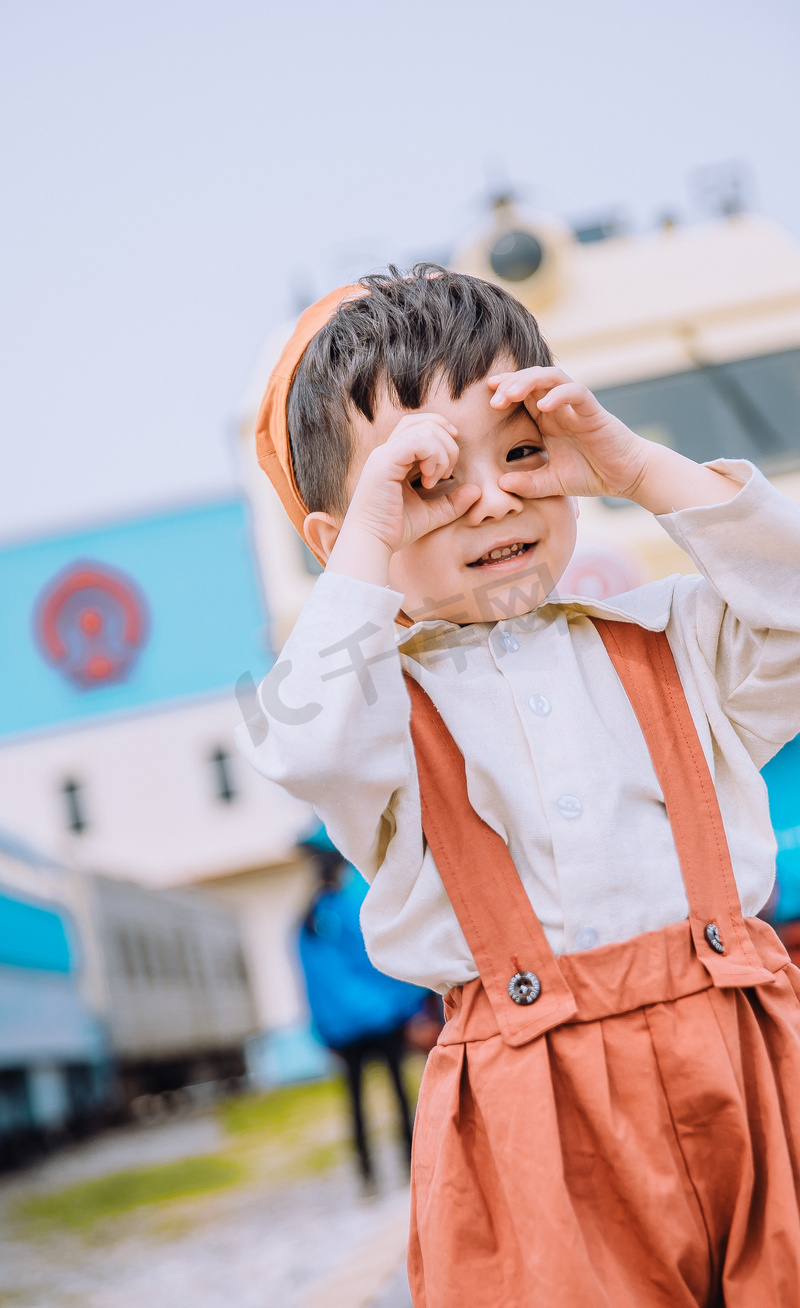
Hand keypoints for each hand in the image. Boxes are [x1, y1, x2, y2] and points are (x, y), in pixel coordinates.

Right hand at [340, 412, 479, 554]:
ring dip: (441, 453)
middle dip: (448, 444)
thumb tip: (476, 490)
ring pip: (424, 429)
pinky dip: (432, 457)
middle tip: (446, 474)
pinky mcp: (384, 463)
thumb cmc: (394, 529)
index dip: (442, 432)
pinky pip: (417, 442)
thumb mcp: (431, 514)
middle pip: (424, 421)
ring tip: (435, 479)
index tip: (452, 460)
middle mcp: (387, 451)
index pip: (419, 425)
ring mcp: (384, 455)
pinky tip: (429, 480)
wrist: (372, 543)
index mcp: (395, 458)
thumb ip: (452, 502)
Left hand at [488, 365, 741, 512]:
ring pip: (551, 377)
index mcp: (547, 420)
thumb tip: (501, 485)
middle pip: (532, 380)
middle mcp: (560, 407)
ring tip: (511, 394)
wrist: (627, 477)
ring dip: (529, 381)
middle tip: (493, 398)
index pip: (521, 396)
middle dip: (510, 383)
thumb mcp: (551, 484)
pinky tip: (544, 405)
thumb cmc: (592, 475)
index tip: (484, 400)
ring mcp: (577, 406)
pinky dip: (559, 394)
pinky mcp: (594, 411)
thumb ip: (527, 484)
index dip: (503, 392)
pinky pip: (575, 392)